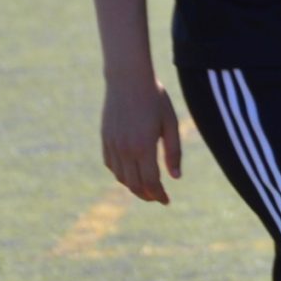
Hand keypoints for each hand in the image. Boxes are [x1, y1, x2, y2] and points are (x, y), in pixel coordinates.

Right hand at [101, 76, 183, 204]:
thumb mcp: (170, 123)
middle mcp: (125, 149)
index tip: (166, 201)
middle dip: (146, 195)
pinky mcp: (105, 138)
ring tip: (146, 188)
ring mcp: (112, 144)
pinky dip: (120, 174)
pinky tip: (131, 172)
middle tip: (157, 198)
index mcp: (143, 146)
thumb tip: (175, 177)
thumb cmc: (154, 99)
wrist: (127, 79)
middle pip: (134, 184)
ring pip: (120, 177)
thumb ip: (173, 151)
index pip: (150, 182)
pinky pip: (110, 164)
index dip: (158, 195)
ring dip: (133, 186)